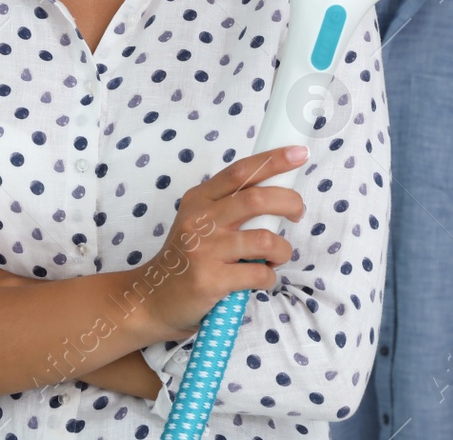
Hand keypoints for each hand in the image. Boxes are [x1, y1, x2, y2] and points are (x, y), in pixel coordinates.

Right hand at [138, 144, 307, 339]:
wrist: (153, 299)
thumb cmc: (187, 259)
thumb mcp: (198, 222)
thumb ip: (229, 207)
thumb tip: (277, 194)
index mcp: (199, 199)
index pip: (240, 171)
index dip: (273, 160)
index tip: (299, 153)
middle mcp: (200, 220)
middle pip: (256, 199)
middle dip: (289, 202)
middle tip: (297, 213)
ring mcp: (204, 250)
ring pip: (264, 240)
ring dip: (282, 250)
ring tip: (278, 256)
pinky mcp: (211, 280)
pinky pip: (258, 274)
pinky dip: (269, 278)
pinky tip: (262, 279)